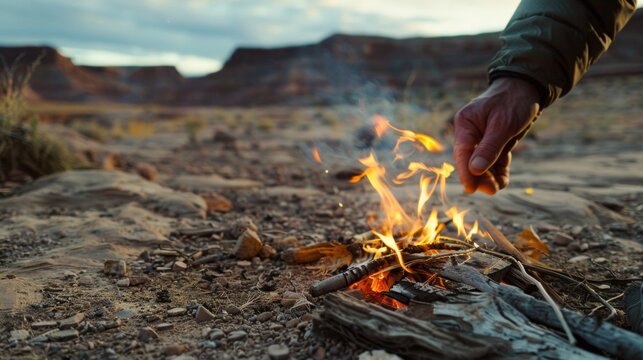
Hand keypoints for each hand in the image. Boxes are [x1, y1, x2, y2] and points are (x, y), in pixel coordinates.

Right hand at [454, 77, 539, 194]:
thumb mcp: (503, 125)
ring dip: (490, 176)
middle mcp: (471, 132)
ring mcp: (482, 138)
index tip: (470, 189)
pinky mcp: (495, 142)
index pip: (463, 152)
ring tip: (498, 188)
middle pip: (471, 160)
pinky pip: (495, 160)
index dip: (465, 172)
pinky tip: (503, 181)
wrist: (528, 87)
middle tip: (491, 191)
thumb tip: (474, 170)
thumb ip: (488, 148)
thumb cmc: (513, 101)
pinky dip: (499, 171)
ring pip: (483, 163)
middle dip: (480, 176)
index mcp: (466, 123)